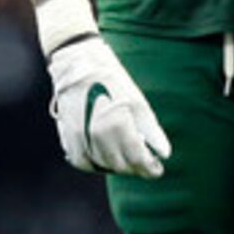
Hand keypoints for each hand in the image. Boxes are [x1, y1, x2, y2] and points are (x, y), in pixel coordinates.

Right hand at [46, 33, 171, 177]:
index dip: (150, 168)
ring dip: (117, 167)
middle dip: (135, 168)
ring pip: (102, 166)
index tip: (157, 169)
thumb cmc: (112, 80)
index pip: (137, 158)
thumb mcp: (137, 102)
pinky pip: (82, 162)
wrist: (78, 64)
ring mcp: (80, 137)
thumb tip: (165, 154)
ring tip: (127, 160)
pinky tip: (106, 160)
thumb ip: (152, 131)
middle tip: (144, 163)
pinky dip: (95, 165)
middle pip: (120, 165)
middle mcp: (97, 134)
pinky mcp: (68, 136)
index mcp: (118, 123)